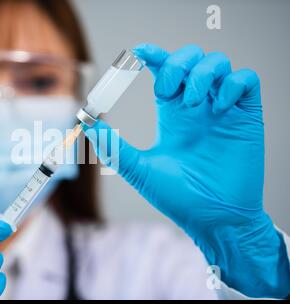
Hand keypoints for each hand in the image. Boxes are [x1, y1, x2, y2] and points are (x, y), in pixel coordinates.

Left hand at [84, 43, 289, 297]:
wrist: (213, 220)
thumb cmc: (179, 198)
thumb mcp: (141, 170)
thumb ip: (115, 147)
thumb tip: (87, 126)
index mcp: (172, 115)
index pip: (164, 72)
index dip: (154, 56)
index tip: (138, 53)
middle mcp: (196, 108)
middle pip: (192, 59)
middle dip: (178, 62)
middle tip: (169, 88)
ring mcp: (222, 111)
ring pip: (218, 63)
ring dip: (202, 73)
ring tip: (193, 103)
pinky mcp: (246, 117)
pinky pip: (246, 80)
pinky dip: (232, 83)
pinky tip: (220, 107)